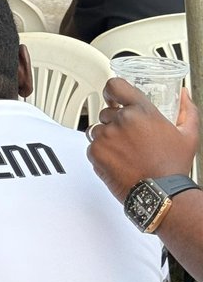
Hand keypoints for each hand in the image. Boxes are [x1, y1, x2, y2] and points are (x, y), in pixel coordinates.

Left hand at [88, 78, 196, 200]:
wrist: (161, 195)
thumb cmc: (173, 167)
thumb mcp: (188, 135)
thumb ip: (187, 111)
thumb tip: (183, 95)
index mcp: (141, 112)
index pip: (115, 86)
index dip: (111, 91)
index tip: (112, 97)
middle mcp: (121, 121)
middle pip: (107, 112)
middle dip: (116, 122)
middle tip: (130, 139)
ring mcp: (106, 136)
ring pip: (98, 129)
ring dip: (107, 137)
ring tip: (126, 152)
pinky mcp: (96, 152)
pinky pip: (92, 146)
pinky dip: (102, 152)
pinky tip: (119, 161)